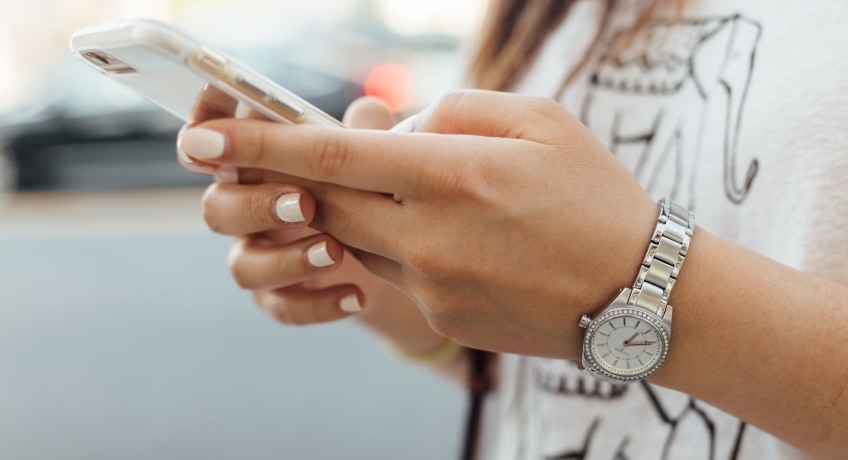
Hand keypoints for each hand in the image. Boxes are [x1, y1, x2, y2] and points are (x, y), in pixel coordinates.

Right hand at [177, 96, 446, 353]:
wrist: (391, 252)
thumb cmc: (366, 185)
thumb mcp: (371, 156)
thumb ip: (365, 133)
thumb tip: (370, 111)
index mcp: (256, 162)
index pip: (209, 142)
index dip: (202, 131)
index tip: (215, 131)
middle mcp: (246, 208)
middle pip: (217, 208)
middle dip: (256, 205)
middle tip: (305, 203)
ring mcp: (259, 255)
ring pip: (243, 266)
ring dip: (286, 259)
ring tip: (336, 252)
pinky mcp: (279, 296)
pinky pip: (281, 307)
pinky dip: (318, 304)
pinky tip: (356, 295)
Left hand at [178, 90, 658, 359]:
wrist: (640, 295)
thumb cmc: (597, 195)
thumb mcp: (539, 120)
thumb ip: (453, 110)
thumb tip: (393, 125)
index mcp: (453, 175)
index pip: (333, 155)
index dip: (260, 143)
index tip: (204, 138)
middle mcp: (429, 235)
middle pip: (325, 201)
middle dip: (294, 177)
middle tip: (283, 157)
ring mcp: (431, 284)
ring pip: (354, 237)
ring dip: (357, 207)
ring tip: (412, 190)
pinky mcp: (439, 315)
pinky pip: (392, 270)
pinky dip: (397, 242)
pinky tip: (451, 234)